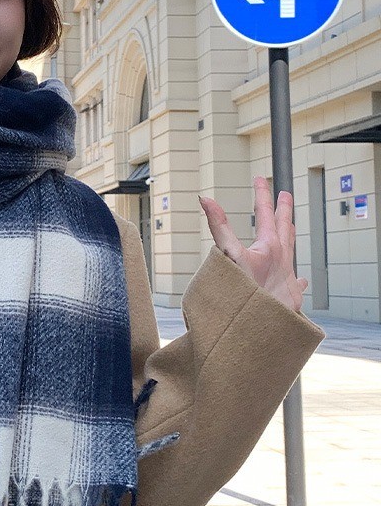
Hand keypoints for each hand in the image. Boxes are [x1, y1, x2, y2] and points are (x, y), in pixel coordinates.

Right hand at [199, 176, 307, 311]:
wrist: (260, 326)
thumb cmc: (244, 292)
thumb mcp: (228, 255)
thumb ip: (218, 226)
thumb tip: (206, 199)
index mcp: (270, 246)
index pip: (265, 213)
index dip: (262, 193)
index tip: (261, 179)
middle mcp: (283, 259)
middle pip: (285, 227)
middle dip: (283, 209)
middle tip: (284, 194)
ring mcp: (288, 277)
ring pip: (292, 250)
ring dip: (290, 234)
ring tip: (291, 225)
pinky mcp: (290, 296)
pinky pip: (297, 282)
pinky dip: (297, 278)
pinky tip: (300, 278)